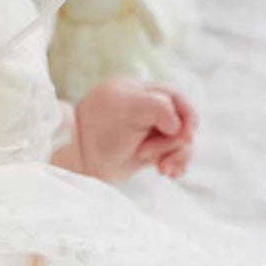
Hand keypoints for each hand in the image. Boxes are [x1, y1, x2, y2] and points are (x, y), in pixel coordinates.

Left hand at [62, 76, 197, 182]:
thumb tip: (177, 125)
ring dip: (177, 157)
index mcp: (141, 91)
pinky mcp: (148, 153)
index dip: (187, 117)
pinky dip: (176, 165)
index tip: (184, 136)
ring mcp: (148, 132)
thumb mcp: (128, 108)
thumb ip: (158, 106)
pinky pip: (173, 156)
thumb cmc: (99, 129)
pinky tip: (170, 174)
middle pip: (182, 123)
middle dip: (176, 143)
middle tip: (154, 158)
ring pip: (180, 142)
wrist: (78, 159)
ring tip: (164, 170)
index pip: (177, 99)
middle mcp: (147, 110)